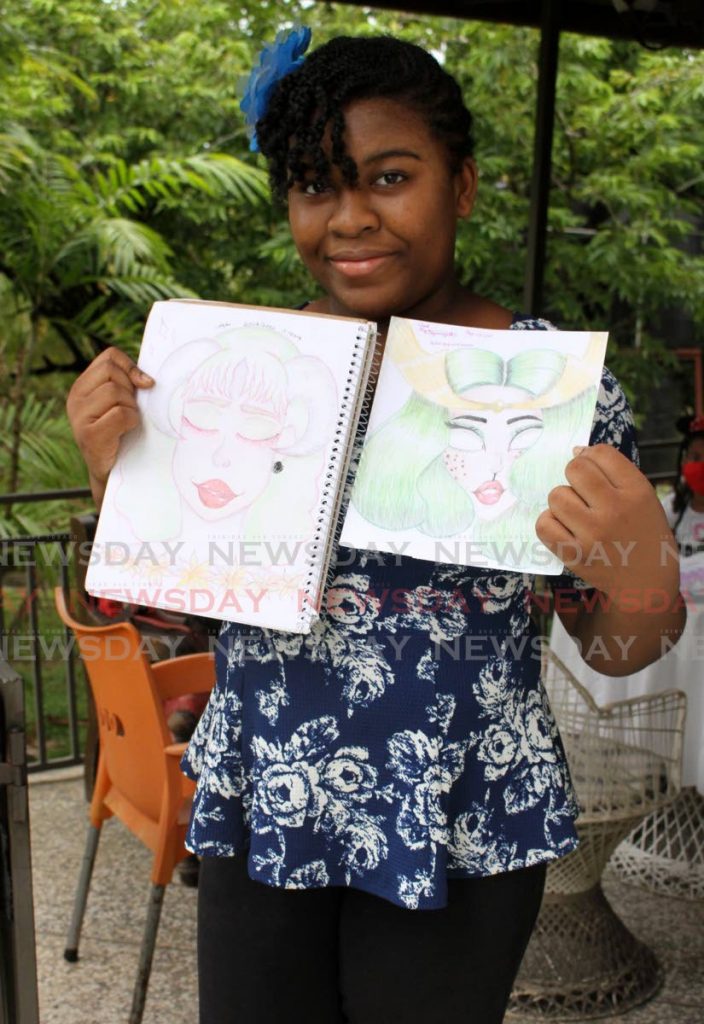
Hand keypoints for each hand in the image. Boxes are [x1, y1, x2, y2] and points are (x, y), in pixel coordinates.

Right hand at [66, 347, 153, 504]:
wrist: (111, 474)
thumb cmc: (121, 436)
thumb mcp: (120, 404)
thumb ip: (126, 385)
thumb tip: (148, 379)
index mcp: (82, 387)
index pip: (109, 357)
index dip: (130, 367)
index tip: (142, 385)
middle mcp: (75, 398)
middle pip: (112, 372)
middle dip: (130, 390)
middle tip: (130, 410)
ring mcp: (79, 416)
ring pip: (116, 392)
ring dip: (131, 408)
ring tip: (126, 424)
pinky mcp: (89, 435)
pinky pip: (120, 413)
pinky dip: (131, 422)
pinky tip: (126, 432)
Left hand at [535, 444, 678, 602]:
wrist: (646, 582)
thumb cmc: (642, 534)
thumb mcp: (643, 498)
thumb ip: (615, 473)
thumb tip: (576, 451)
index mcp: (637, 492)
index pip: (602, 453)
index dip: (591, 456)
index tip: (593, 470)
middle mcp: (615, 509)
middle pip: (575, 469)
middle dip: (574, 476)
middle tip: (582, 492)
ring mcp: (593, 533)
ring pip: (556, 496)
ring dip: (562, 501)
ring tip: (575, 513)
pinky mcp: (575, 555)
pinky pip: (544, 524)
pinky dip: (549, 523)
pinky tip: (562, 527)